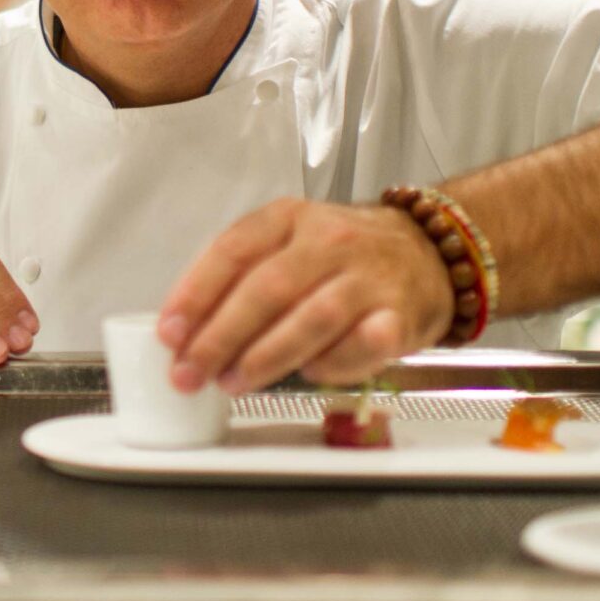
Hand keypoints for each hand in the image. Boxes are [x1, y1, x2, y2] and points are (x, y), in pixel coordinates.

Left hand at [153, 199, 453, 393]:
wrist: (429, 252)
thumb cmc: (342, 257)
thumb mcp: (288, 243)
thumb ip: (243, 278)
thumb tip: (188, 333)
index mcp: (288, 218)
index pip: (232, 251)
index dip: (195, 294)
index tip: (169, 333)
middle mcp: (328, 241)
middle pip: (267, 289)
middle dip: (221, 337)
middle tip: (190, 372)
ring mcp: (367, 277)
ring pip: (311, 317)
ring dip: (266, 356)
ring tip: (233, 381)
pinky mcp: (400, 314)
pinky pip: (362, 344)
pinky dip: (333, 364)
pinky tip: (309, 374)